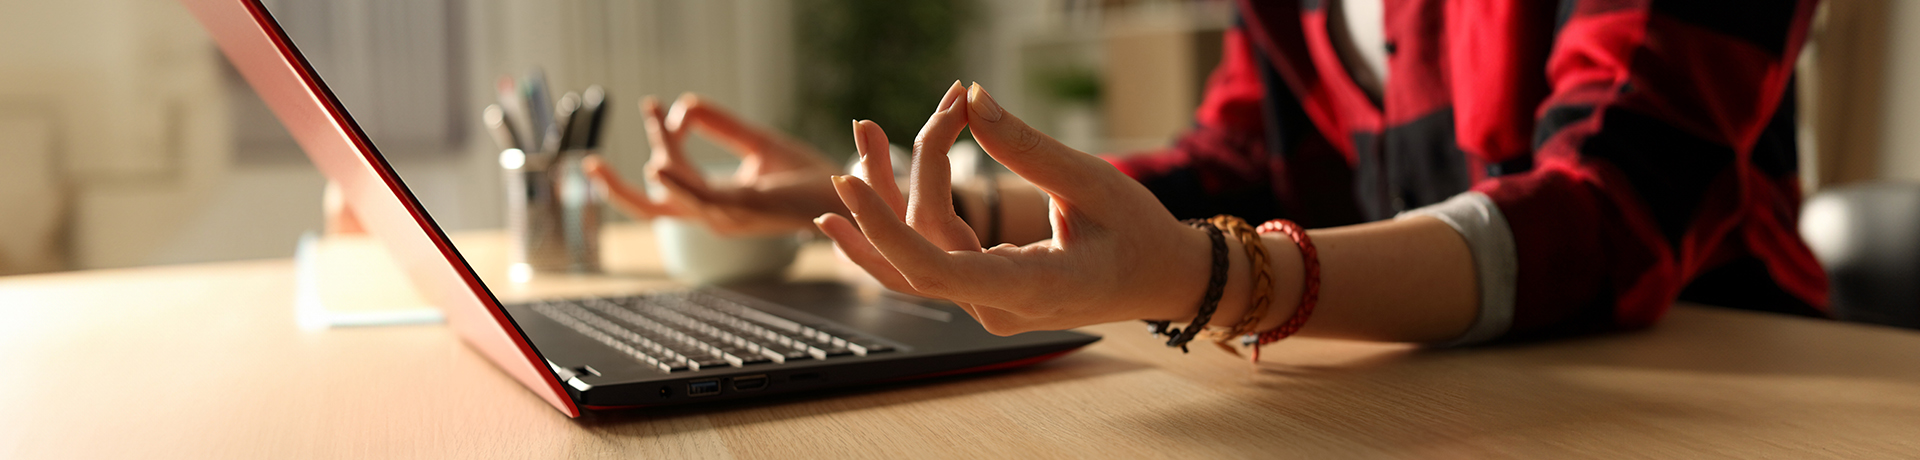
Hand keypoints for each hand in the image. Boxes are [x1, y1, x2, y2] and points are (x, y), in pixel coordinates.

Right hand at [586, 94, 843, 235]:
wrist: (848, 194)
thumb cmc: (805, 176)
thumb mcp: (756, 144)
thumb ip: (721, 126)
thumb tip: (684, 105)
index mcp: (714, 203)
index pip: (668, 177)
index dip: (656, 141)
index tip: (656, 106)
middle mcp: (714, 215)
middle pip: (649, 205)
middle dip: (615, 187)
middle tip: (590, 164)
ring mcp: (727, 216)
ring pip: (671, 197)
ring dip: (659, 160)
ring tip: (654, 121)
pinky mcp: (745, 209)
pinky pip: (700, 198)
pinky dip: (676, 182)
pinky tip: (657, 164)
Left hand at [815, 83, 1218, 334]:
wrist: (1162, 278)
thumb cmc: (1139, 233)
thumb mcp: (1093, 181)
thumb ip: (1027, 146)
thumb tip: (972, 100)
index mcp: (1033, 289)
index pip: (937, 270)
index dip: (885, 229)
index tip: (848, 185)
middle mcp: (998, 307)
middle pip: (917, 250)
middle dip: (885, 184)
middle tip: (868, 124)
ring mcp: (986, 305)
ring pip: (913, 257)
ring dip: (883, 200)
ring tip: (864, 136)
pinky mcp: (981, 292)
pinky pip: (928, 258)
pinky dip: (897, 222)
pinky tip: (854, 199)